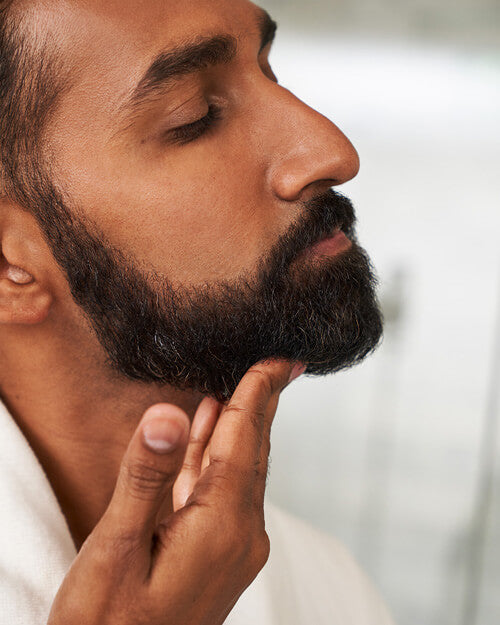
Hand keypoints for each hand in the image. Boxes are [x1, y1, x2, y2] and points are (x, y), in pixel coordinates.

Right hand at [47, 359, 303, 624]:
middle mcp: (240, 535)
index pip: (245, 440)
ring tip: (245, 387)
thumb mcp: (117, 548)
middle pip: (253, 451)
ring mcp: (231, 547)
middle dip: (262, 403)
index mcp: (222, 526)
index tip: (278, 358)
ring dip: (238, 427)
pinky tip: (205, 434)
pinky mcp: (215, 554)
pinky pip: (220, 491)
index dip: (259, 393)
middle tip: (278, 363)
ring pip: (239, 469)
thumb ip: (146, 476)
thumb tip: (169, 411)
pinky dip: (213, 457)